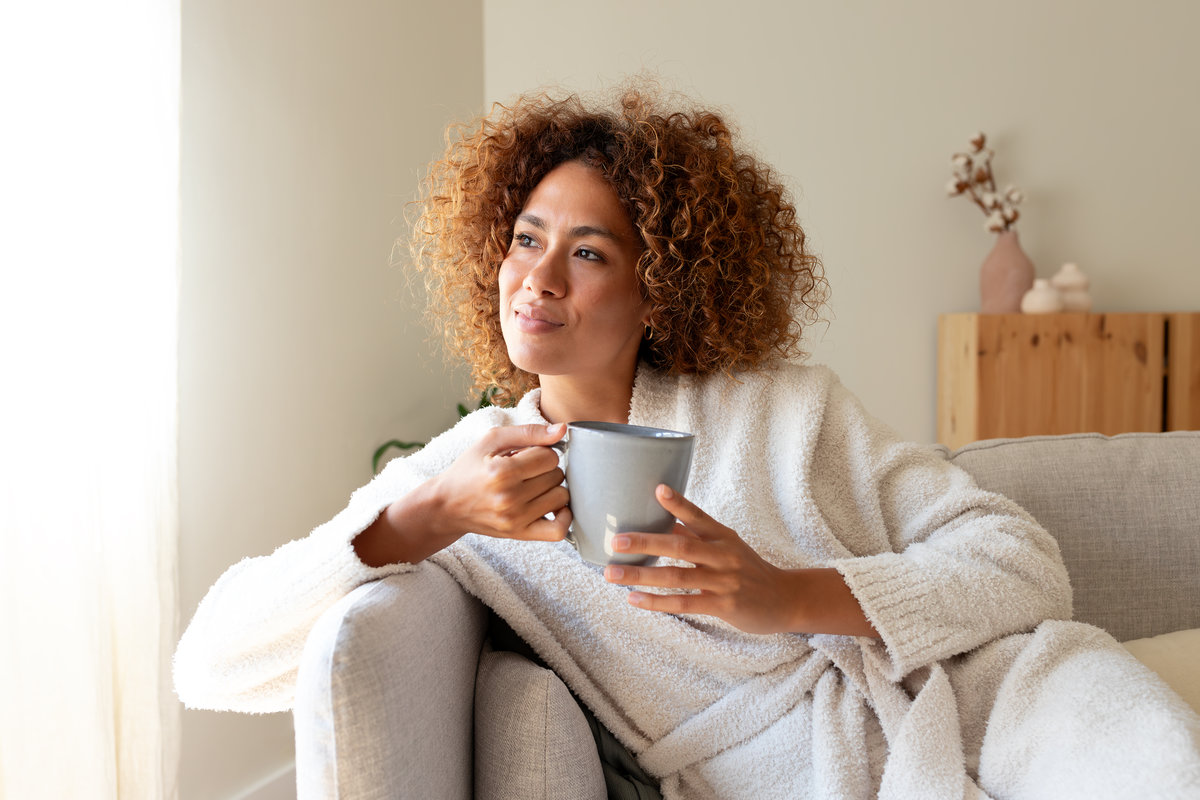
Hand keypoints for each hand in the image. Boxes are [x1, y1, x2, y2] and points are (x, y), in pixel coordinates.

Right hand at [433, 422, 571, 542]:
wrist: (447, 505)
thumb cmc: (469, 469)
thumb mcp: (492, 440)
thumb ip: (528, 432)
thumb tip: (562, 429)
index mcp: (501, 471)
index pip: (549, 456)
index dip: (541, 452)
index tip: (527, 456)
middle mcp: (509, 497)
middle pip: (556, 476)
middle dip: (545, 470)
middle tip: (526, 472)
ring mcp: (515, 519)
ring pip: (561, 498)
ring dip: (553, 489)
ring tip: (534, 486)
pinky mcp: (519, 534)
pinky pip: (558, 531)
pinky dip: (564, 517)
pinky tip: (554, 506)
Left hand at [602, 485, 800, 634]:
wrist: (786, 599)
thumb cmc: (748, 569)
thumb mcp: (727, 546)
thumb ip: (696, 536)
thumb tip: (662, 520)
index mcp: (723, 536)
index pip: (698, 515)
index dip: (678, 503)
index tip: (656, 489)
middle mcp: (723, 554)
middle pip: (680, 546)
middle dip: (645, 542)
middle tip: (616, 540)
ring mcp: (724, 580)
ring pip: (676, 576)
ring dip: (641, 575)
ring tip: (612, 574)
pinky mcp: (724, 605)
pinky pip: (685, 603)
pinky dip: (657, 602)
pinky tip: (634, 600)